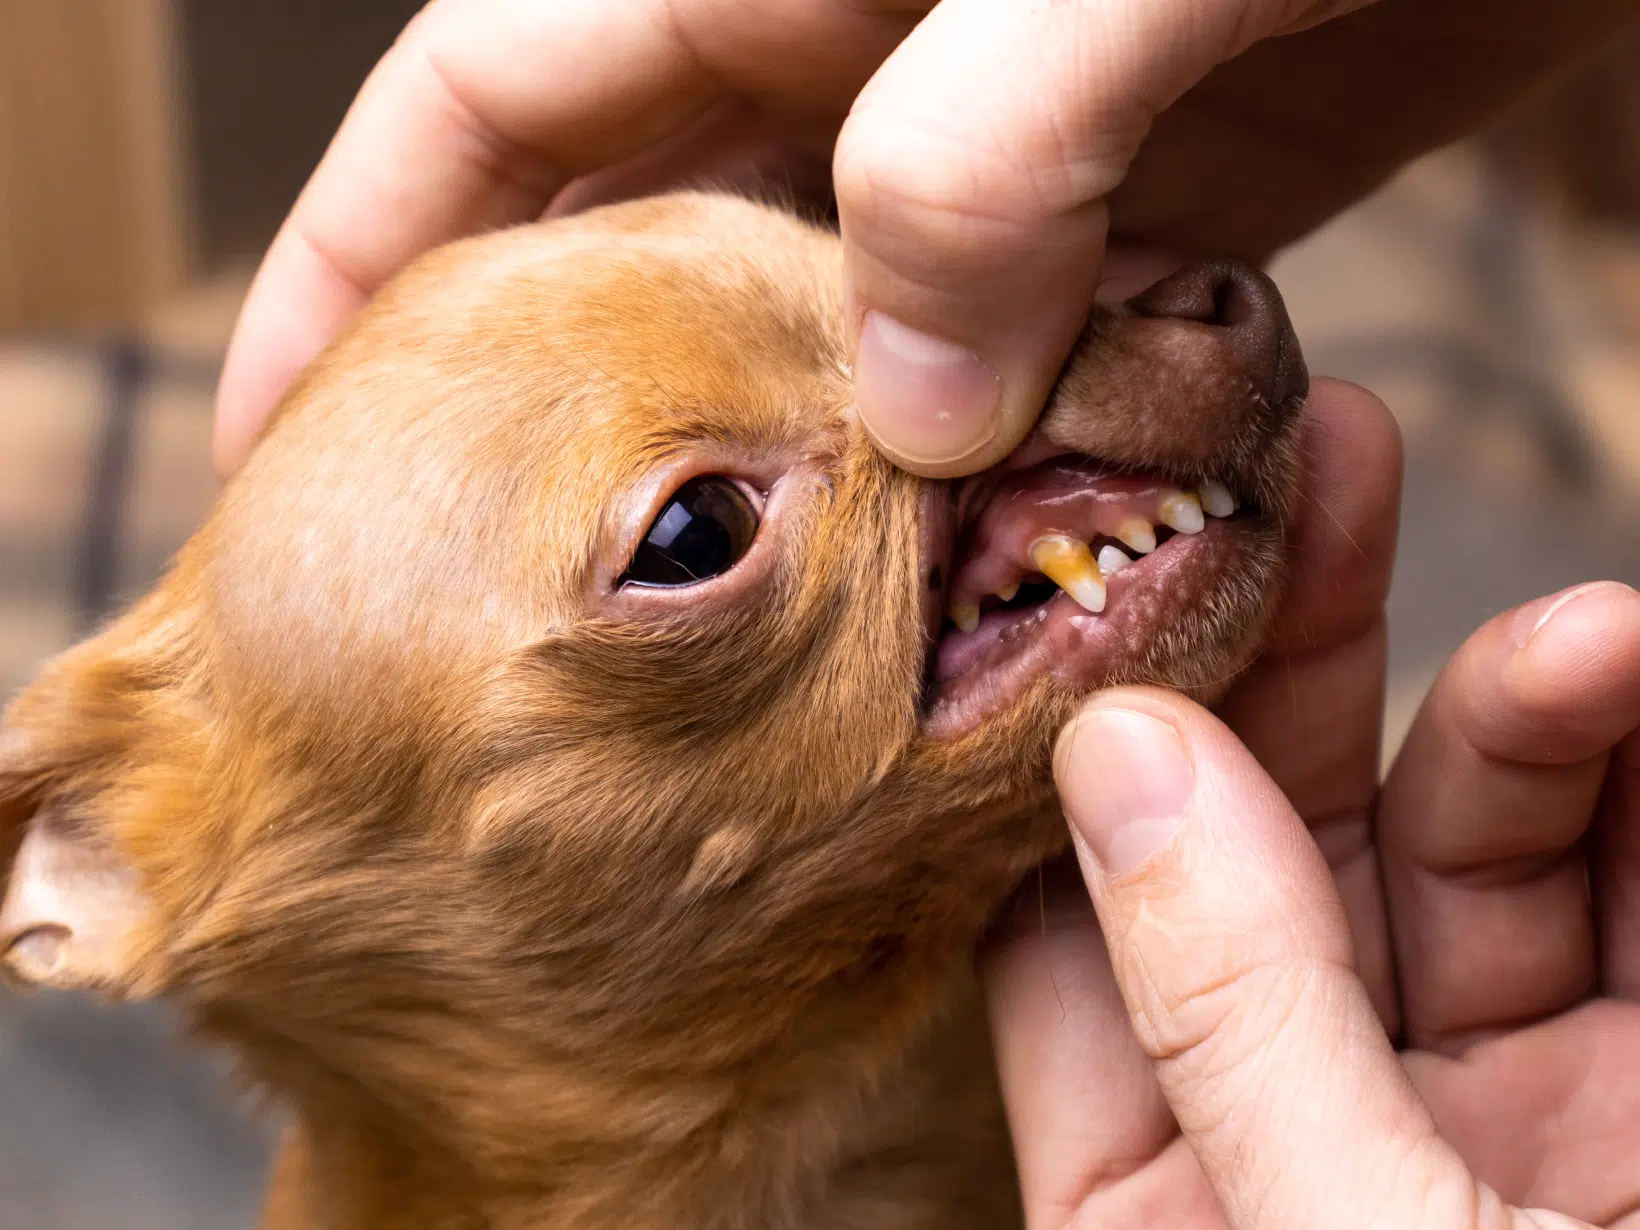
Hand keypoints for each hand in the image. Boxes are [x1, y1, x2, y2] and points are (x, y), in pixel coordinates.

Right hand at [212, 0, 1637, 479]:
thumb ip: (981, 154)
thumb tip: (916, 404)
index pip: (485, 104)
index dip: (356, 265)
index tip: (280, 437)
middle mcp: (862, 49)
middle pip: (647, 245)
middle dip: (579, 409)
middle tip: (513, 599)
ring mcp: (1005, 131)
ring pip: (847, 328)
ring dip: (816, 465)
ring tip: (751, 632)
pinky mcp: (1148, 193)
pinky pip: (1025, 344)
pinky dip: (1001, 450)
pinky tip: (989, 557)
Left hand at [985, 554, 1639, 1216]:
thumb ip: (1238, 1014)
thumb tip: (1118, 751)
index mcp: (1162, 1215)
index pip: (1066, 950)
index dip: (1075, 752)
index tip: (1093, 570)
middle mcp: (1306, 1141)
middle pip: (1267, 854)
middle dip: (1297, 657)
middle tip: (1310, 467)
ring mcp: (1480, 1118)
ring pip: (1462, 853)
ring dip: (1513, 708)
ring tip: (1589, 627)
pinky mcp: (1633, 1093)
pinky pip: (1625, 899)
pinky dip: (1631, 779)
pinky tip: (1624, 665)